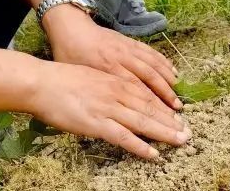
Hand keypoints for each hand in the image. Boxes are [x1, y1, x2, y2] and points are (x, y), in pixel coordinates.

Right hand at [28, 59, 188, 159]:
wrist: (42, 82)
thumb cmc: (62, 78)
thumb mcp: (92, 76)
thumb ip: (108, 86)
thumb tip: (118, 96)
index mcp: (115, 80)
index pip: (147, 94)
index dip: (164, 106)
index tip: (178, 115)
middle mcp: (116, 92)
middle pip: (150, 108)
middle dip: (170, 121)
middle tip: (188, 132)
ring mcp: (108, 108)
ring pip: (143, 122)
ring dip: (164, 133)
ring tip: (180, 141)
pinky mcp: (97, 123)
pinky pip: (124, 137)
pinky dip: (140, 146)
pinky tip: (153, 154)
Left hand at [44, 7, 180, 107]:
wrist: (69, 27)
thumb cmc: (68, 56)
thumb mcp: (77, 77)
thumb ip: (95, 93)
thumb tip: (106, 110)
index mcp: (107, 70)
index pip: (135, 91)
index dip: (151, 106)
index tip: (163, 119)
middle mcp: (120, 59)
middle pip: (149, 79)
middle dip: (165, 96)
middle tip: (178, 112)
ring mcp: (126, 48)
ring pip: (153, 65)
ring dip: (167, 81)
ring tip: (178, 95)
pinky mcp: (129, 40)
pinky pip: (150, 52)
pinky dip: (163, 62)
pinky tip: (172, 71)